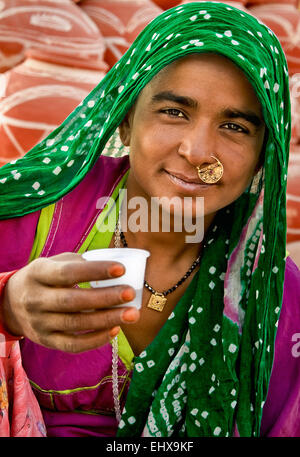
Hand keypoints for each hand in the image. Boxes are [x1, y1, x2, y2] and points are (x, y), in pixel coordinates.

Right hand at [1, 253, 138, 352]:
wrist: (11, 303)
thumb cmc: (45, 278)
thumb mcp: (53, 263)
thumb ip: (79, 263)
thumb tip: (115, 266)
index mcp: (38, 273)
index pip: (68, 272)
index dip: (95, 271)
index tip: (121, 269)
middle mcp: (35, 299)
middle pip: (73, 301)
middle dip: (105, 298)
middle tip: (130, 293)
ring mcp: (39, 322)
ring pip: (76, 324)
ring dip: (107, 320)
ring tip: (132, 314)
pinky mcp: (46, 341)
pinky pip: (73, 344)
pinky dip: (95, 339)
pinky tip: (115, 330)